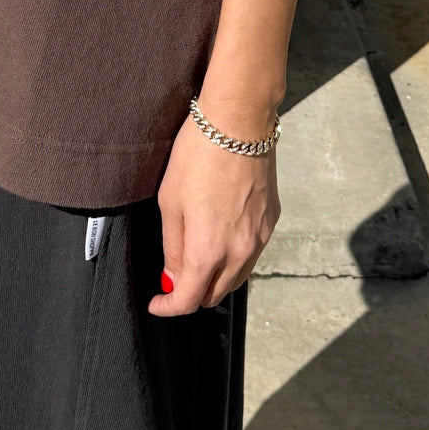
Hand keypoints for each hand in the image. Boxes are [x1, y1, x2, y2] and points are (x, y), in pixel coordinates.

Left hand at [147, 106, 279, 315]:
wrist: (239, 122)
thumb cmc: (198, 156)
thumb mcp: (170, 202)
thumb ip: (173, 247)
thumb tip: (172, 278)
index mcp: (209, 252)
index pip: (189, 301)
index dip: (169, 307)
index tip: (157, 302)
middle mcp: (239, 253)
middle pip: (215, 295)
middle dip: (192, 294)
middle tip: (173, 278)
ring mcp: (260, 238)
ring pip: (236, 277)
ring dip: (215, 278)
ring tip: (196, 257)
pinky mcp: (271, 221)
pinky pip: (251, 253)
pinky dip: (234, 257)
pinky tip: (220, 237)